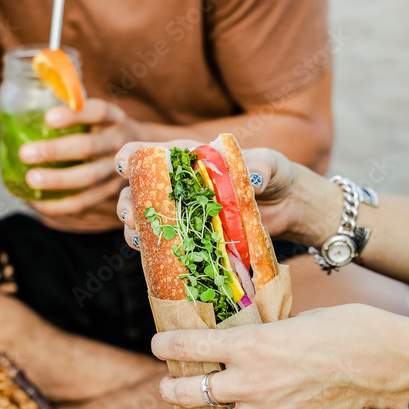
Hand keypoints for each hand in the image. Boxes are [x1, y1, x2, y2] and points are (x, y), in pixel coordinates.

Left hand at [20, 99, 142, 216]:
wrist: (148, 154)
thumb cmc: (107, 130)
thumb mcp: (100, 114)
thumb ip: (73, 106)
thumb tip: (30, 94)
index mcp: (115, 119)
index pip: (99, 112)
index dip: (75, 115)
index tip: (47, 118)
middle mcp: (121, 144)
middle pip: (89, 147)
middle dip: (56, 151)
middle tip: (24, 153)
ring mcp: (119, 172)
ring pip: (89, 178)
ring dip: (58, 180)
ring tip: (30, 179)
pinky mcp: (112, 193)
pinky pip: (86, 202)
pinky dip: (60, 205)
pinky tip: (37, 203)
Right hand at [114, 140, 338, 248]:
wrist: (285, 205)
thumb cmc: (273, 174)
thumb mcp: (269, 165)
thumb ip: (261, 168)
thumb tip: (254, 181)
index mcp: (188, 158)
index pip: (150, 153)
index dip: (131, 158)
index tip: (123, 166)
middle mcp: (177, 185)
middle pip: (137, 191)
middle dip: (127, 202)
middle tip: (131, 215)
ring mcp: (182, 212)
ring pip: (145, 219)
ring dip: (135, 229)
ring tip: (137, 236)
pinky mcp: (191, 237)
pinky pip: (165, 243)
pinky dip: (155, 250)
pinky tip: (154, 256)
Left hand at [153, 304, 408, 408]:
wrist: (380, 358)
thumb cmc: (341, 327)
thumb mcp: (290, 319)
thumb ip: (262, 334)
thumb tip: (247, 340)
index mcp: (248, 344)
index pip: (189, 345)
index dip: (165, 344)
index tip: (157, 343)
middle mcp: (250, 380)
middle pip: (191, 391)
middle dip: (171, 389)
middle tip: (168, 386)